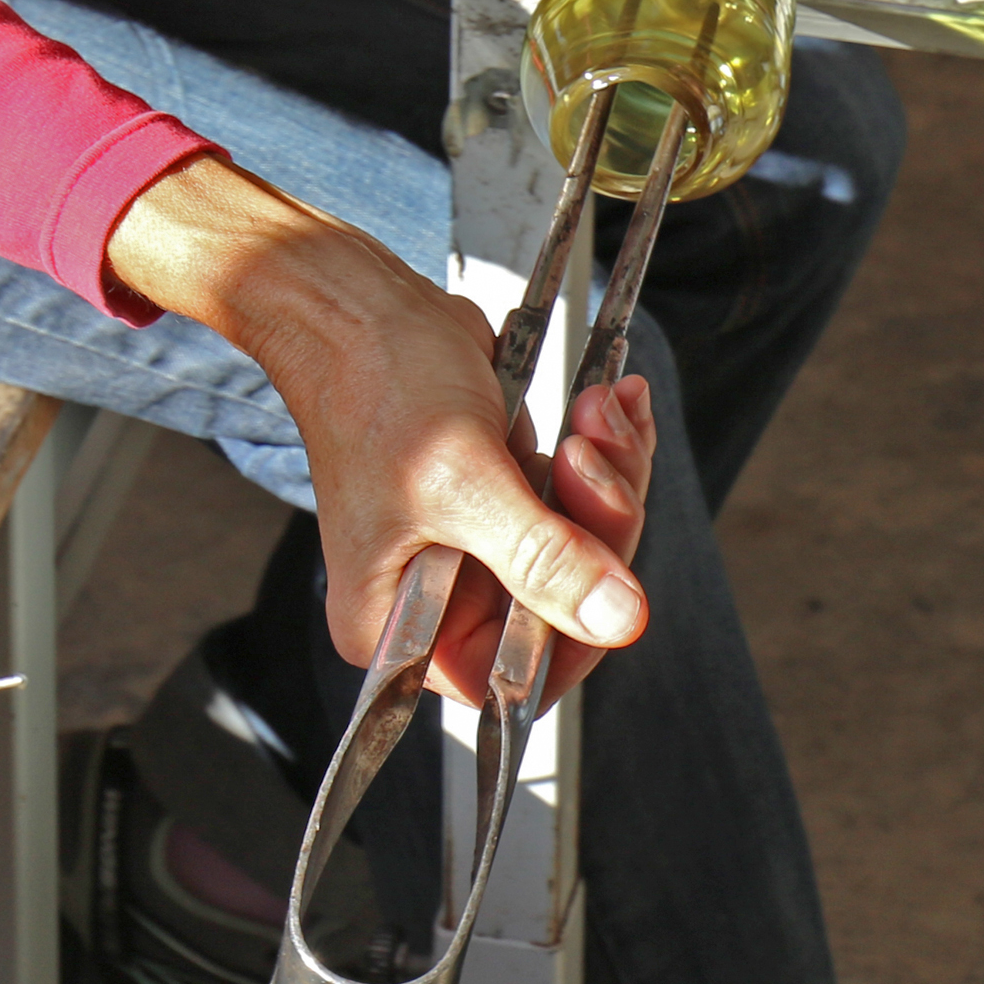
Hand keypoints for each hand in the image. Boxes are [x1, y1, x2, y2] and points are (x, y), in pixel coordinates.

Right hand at [106, 153, 655, 705]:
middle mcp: (442, 598)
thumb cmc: (377, 387)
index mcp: (404, 627)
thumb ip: (542, 560)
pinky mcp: (509, 492)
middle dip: (600, 521)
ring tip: (598, 408)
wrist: (363, 305)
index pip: (512, 679)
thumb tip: (620, 622)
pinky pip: (584, 493)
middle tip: (590, 450)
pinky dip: (607, 447)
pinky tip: (614, 401)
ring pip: (589, 543)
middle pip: (568, 605)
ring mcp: (482, 544)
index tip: (613, 572)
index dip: (575, 636)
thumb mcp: (464, 484)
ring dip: (610, 472)